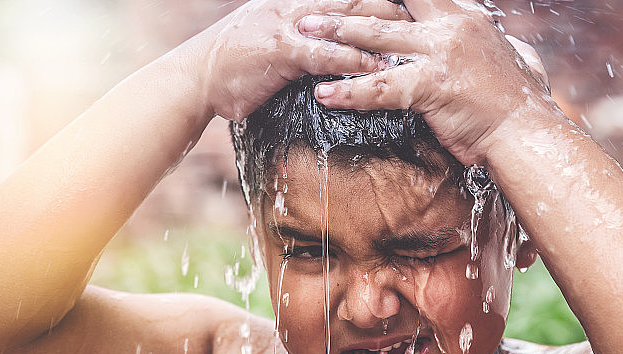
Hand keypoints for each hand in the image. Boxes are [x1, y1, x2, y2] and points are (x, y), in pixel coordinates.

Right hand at [190, 0, 411, 120]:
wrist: (196, 77)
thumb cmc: (234, 63)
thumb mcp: (272, 39)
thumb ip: (303, 37)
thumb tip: (329, 44)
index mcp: (297, 1)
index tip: (412, 5)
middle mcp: (297, 5)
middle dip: (393, 6)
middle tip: (426, 17)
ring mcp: (289, 24)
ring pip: (348, 20)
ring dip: (385, 29)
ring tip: (417, 40)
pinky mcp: (282, 51)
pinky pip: (327, 54)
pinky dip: (355, 60)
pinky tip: (379, 68)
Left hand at [298, 0, 553, 164]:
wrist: (528, 131)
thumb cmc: (521, 103)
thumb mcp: (516, 60)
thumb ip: (498, 43)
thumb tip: (499, 37)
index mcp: (466, 18)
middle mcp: (451, 27)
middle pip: (389, 6)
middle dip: (350, 3)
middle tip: (314, 3)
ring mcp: (441, 52)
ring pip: (377, 37)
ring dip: (337, 32)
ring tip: (304, 33)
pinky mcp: (434, 84)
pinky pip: (382, 87)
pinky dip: (350, 91)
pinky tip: (323, 94)